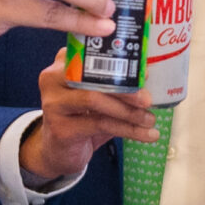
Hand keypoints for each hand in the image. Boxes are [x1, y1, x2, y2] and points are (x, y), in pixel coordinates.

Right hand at [17, 50, 156, 187]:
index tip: (144, 71)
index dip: (117, 57)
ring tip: (150, 119)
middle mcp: (53, 79)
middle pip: (93, 77)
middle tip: (148, 99)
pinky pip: (100, 124)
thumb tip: (146, 74)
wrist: (59, 151)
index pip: (91, 52)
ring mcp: (54, 104)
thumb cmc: (82, 118)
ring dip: (129, 111)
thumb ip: (115, 83)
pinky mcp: (61, 128)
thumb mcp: (98, 96)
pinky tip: (147, 134)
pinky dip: (128, 129)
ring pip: (96, 101)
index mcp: (63, 62)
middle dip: (126, 88)